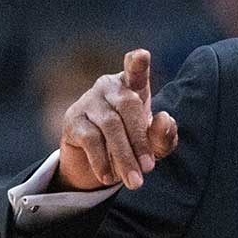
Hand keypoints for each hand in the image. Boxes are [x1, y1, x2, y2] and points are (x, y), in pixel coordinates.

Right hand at [56, 50, 177, 190]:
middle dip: (140, 141)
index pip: (136, 70)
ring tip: (134, 181)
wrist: (98, 163)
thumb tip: (164, 119)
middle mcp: (109, 86)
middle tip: (149, 170)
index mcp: (133, 85)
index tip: (142, 56)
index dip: (137, 63)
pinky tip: (109, 177)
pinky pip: (90, 139)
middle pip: (128, 106)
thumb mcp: (153, 144)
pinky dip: (102, 161)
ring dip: (123, 156)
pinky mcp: (72, 119)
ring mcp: (89, 100)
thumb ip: (163, 134)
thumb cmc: (133, 143)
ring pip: (109, 126)